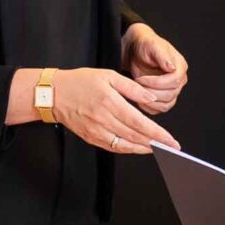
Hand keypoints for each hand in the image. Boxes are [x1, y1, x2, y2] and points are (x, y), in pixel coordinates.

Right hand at [51, 66, 178, 155]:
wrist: (54, 94)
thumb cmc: (81, 82)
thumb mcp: (108, 76)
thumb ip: (132, 88)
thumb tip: (151, 99)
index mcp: (110, 102)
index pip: (139, 122)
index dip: (157, 133)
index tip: (171, 140)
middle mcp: (103, 119)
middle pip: (134, 136)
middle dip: (156, 143)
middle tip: (171, 148)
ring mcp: (96, 131)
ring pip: (124, 144)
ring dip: (143, 149)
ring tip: (158, 149)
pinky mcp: (91, 137)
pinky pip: (112, 147)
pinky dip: (128, 149)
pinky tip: (138, 147)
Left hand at [122, 24, 188, 112]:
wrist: (136, 51)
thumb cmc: (145, 46)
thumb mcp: (151, 45)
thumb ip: (162, 56)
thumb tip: (172, 68)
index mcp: (180, 67)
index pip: (175, 81)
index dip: (157, 83)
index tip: (140, 79)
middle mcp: (179, 80)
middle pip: (170, 95)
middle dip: (150, 92)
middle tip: (136, 86)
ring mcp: (172, 91)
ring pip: (166, 105)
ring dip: (149, 101)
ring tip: (136, 92)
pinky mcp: (164, 99)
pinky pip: (159, 110)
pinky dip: (148, 107)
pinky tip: (138, 98)